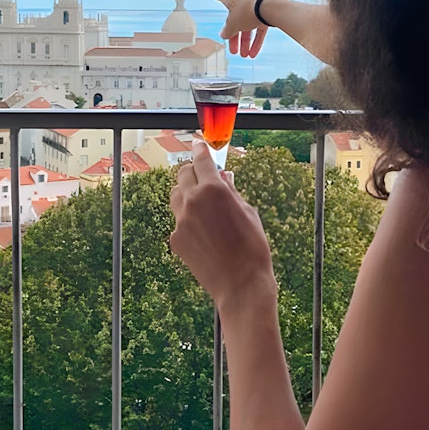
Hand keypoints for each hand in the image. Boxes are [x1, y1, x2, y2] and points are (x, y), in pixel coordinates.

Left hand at [169, 142, 276, 311]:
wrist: (241, 284)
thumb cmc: (252, 248)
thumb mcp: (249, 212)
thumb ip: (231, 191)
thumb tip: (223, 176)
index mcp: (214, 190)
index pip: (201, 160)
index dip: (200, 150)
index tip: (199, 145)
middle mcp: (193, 201)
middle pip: (183, 174)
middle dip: (192, 171)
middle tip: (202, 175)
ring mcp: (181, 221)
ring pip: (176, 195)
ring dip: (186, 192)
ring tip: (202, 203)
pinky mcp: (175, 238)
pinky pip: (178, 220)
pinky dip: (188, 219)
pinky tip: (204, 231)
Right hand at [204, 0, 268, 57]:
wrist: (270, 8)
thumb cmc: (247, 10)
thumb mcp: (232, 23)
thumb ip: (227, 30)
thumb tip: (224, 34)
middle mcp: (242, 0)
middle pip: (235, 20)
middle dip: (234, 37)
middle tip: (233, 50)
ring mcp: (254, 7)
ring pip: (248, 27)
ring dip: (245, 42)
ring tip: (244, 55)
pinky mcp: (265, 14)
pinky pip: (258, 30)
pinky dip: (256, 41)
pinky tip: (253, 53)